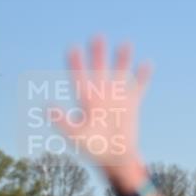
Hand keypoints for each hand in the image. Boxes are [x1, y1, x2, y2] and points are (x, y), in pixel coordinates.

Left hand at [49, 37, 153, 195]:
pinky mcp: (131, 104)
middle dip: (98, 54)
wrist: (115, 158)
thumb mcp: (76, 136)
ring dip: (122, 59)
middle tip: (97, 36)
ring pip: (119, 73)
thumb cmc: (94, 149)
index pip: (79, 77)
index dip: (76, 64)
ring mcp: (117, 98)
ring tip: (126, 43)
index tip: (73, 48)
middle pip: (99, 70)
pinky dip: (143, 76)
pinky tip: (148, 64)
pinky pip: (138, 87)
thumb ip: (62, 121)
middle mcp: (101, 95)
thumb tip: (47, 107)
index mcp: (86, 101)